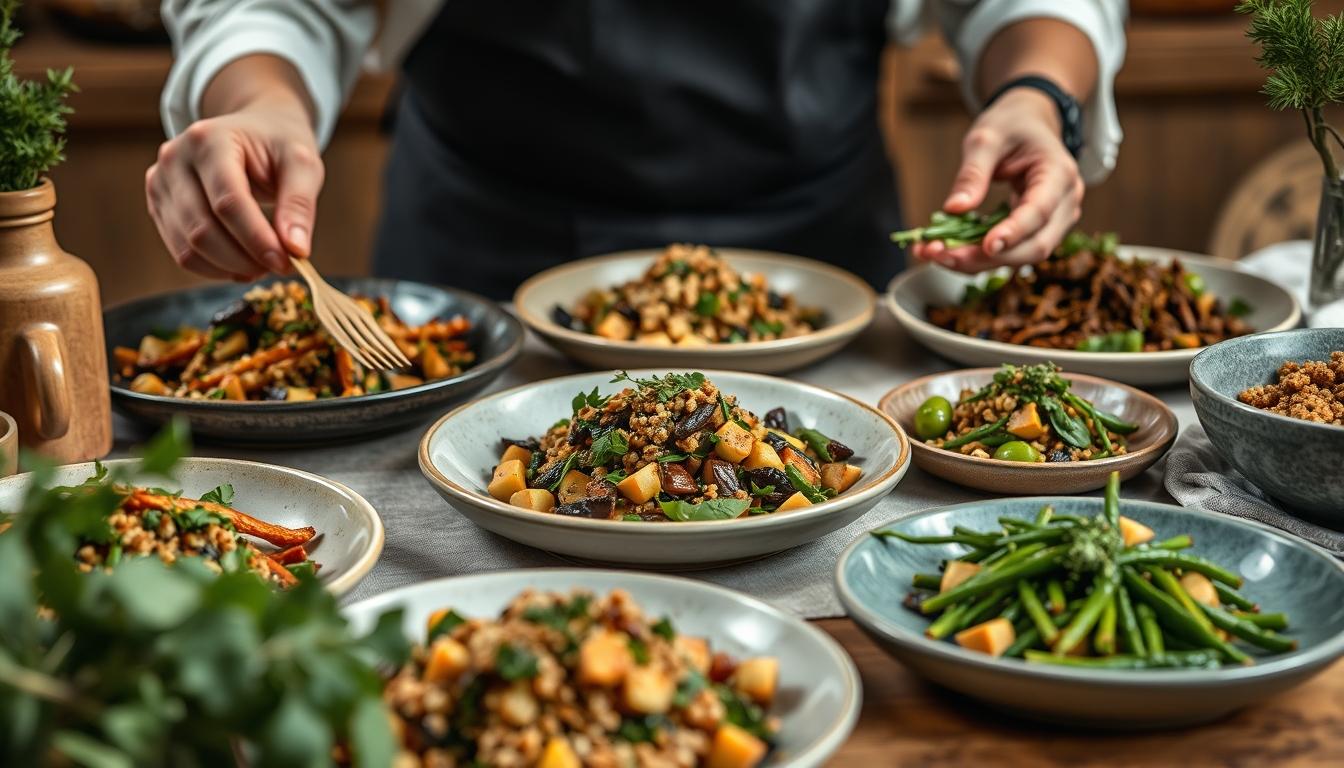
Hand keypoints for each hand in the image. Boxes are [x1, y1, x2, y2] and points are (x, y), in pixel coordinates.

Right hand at [145, 97, 323, 280]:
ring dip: (231, 268)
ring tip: (265, 265)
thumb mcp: (302, 163)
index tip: (287, 263)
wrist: (252, 131)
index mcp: (208, 139)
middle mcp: (174, 159)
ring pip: (188, 248)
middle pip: (202, 229)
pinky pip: (182, 253)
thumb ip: (300, 204)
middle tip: (281, 266)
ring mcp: (160, 183)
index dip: (257, 239)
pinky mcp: (159, 206)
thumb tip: (296, 250)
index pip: (227, 201)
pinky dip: (215, 268)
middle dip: (245, 259)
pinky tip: (244, 265)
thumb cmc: (278, 146)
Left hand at [911, 88, 1082, 272]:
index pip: (1040, 211)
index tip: (988, 246)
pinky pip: (1011, 252)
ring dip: (979, 262)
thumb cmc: (1011, 125)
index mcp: (1059, 173)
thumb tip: (954, 209)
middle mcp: (1065, 203)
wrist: (1028, 123)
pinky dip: (979, 257)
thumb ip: (972, 173)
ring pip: (1023, 256)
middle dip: (988, 257)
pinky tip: (947, 252)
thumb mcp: (986, 138)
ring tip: (937, 255)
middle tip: (943, 255)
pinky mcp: (1037, 231)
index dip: (1014, 232)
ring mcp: (1055, 221)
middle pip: (1035, 245)